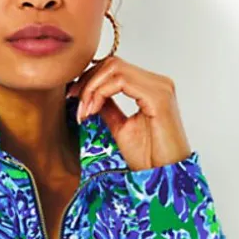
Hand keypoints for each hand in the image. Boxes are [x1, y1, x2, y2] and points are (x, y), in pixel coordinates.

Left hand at [66, 55, 192, 170]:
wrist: (165, 174)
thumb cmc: (149, 157)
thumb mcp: (120, 127)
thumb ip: (108, 108)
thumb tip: (89, 95)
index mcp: (152, 88)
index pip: (115, 68)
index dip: (90, 78)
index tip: (73, 96)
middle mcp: (159, 83)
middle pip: (113, 63)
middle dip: (88, 80)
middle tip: (74, 100)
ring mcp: (160, 87)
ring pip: (115, 69)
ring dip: (91, 88)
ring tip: (84, 111)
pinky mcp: (158, 97)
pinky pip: (121, 81)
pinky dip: (100, 93)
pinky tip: (92, 110)